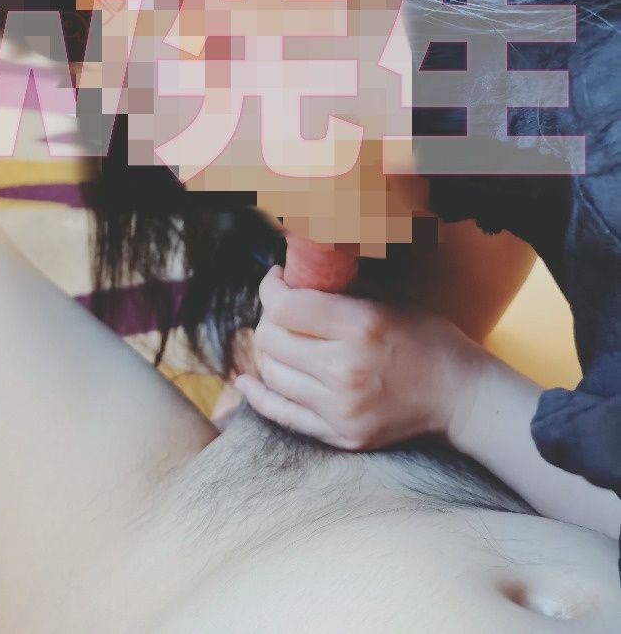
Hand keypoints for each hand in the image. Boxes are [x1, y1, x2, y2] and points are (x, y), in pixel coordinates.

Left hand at [235, 265, 486, 450]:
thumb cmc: (426, 338)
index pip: (284, 306)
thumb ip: (338, 289)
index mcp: (360, 326)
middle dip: (270, 316)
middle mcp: (345, 369)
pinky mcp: (339, 435)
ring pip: (271, 373)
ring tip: (285, 339)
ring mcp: (340, 408)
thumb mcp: (388, 300)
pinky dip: (258, 394)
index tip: (279, 279)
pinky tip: (249, 380)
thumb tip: (293, 274)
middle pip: (271, 339)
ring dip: (271, 351)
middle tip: (284, 309)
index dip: (271, 287)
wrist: (459, 396)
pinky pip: (280, 413)